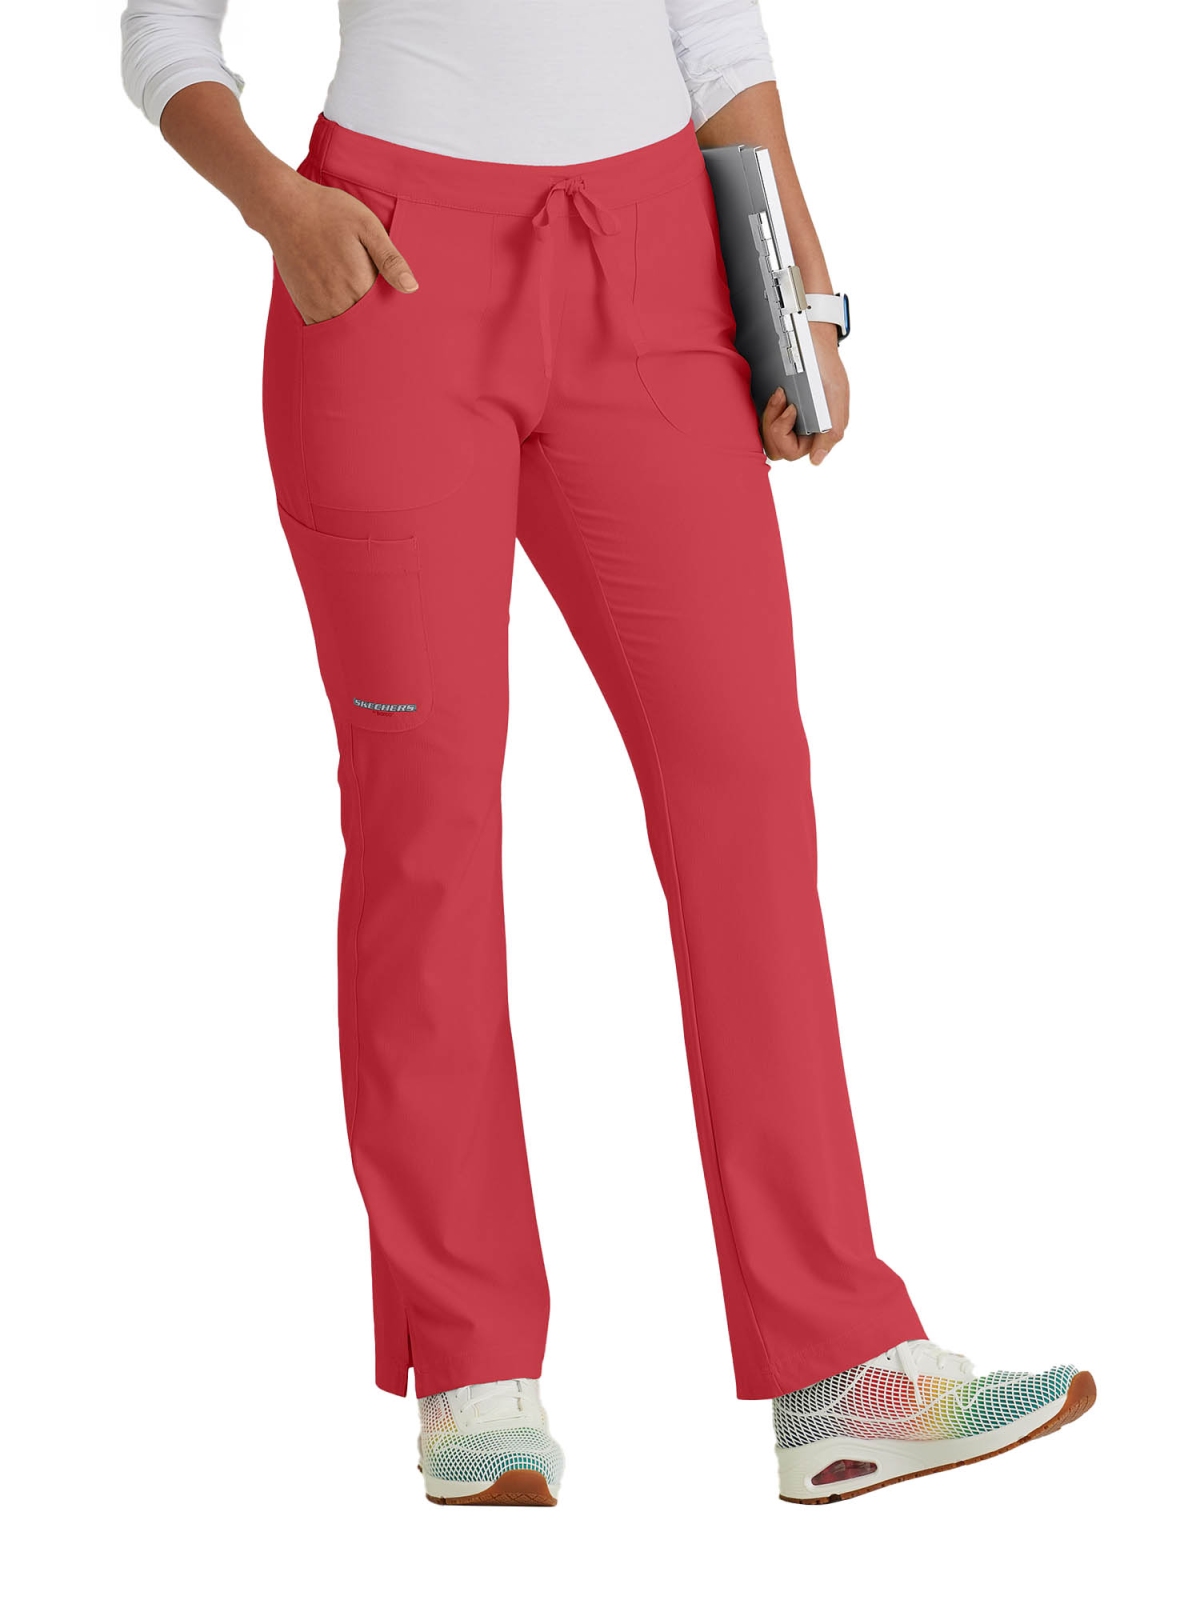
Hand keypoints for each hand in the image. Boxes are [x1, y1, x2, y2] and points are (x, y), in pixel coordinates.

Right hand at [260, 174, 418, 324]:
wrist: (285, 208)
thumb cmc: (329, 212)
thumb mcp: (368, 227)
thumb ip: (390, 259)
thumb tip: (412, 287)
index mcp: (360, 284)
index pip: (386, 314)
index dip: (395, 315)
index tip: (404, 317)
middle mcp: (340, 301)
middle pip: (367, 326)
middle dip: (379, 325)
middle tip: (385, 319)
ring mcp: (320, 307)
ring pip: (347, 331)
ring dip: (357, 329)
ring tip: (367, 321)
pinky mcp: (305, 307)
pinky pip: (325, 329)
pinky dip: (337, 328)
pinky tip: (345, 317)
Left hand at [760, 323, 848, 464]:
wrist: (812, 339)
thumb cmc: (826, 365)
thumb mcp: (835, 395)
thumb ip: (832, 431)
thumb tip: (816, 460)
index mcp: (818, 432)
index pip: (793, 452)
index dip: (786, 435)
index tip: (791, 408)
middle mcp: (802, 430)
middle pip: (777, 449)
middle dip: (774, 425)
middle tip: (782, 398)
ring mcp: (788, 421)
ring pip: (768, 438)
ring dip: (769, 417)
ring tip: (779, 394)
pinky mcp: (775, 409)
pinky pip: (762, 423)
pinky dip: (766, 410)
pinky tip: (775, 393)